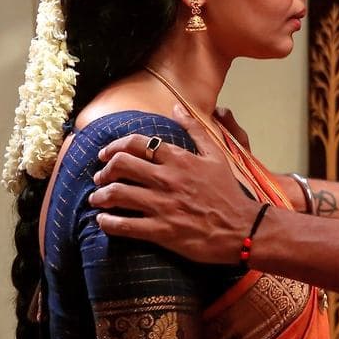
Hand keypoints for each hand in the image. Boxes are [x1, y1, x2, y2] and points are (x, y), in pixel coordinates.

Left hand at [89, 104, 259, 264]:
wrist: (241, 227)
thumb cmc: (228, 192)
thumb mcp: (216, 155)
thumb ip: (195, 130)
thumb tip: (177, 108)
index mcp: (179, 159)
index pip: (136, 143)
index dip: (114, 146)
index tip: (105, 154)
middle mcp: (166, 179)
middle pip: (120, 165)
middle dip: (104, 170)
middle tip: (100, 177)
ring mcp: (162, 205)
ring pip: (117, 194)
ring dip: (100, 196)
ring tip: (97, 199)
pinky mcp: (160, 231)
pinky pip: (123, 225)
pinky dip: (107, 223)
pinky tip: (104, 221)